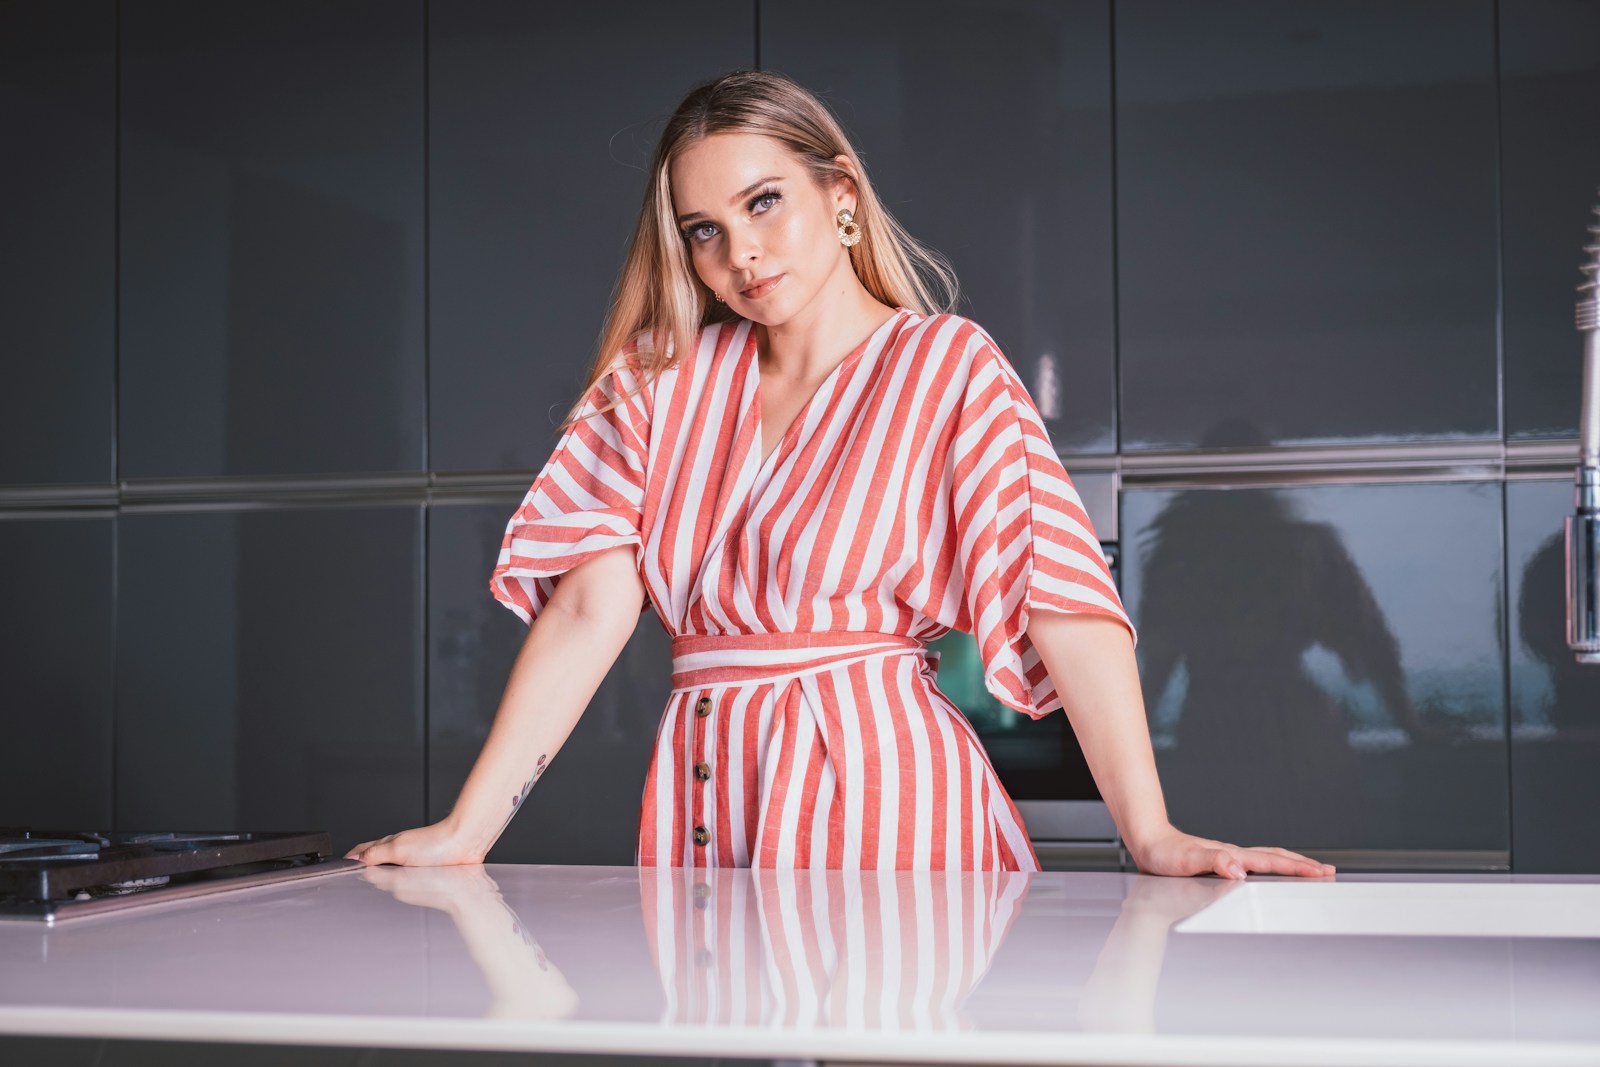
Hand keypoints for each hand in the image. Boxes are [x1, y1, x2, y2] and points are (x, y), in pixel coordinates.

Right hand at [345, 818, 485, 866]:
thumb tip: (356, 859)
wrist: (465, 844)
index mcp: (390, 845)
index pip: (364, 851)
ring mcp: (413, 860)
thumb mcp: (399, 849)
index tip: (340, 866)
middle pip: (375, 858)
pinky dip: (397, 879)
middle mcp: (401, 851)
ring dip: (379, 872)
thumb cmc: (438, 844)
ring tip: (369, 880)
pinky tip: (398, 884)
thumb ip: (376, 854)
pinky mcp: (426, 870)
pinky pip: (406, 875)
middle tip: (351, 873)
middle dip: (362, 865)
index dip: (351, 858)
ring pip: (390, 866)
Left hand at [1128, 823, 1334, 879]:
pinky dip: (1270, 866)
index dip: (1298, 869)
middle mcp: (1233, 855)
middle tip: (1328, 872)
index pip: (1271, 863)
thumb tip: (1240, 871)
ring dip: (1290, 864)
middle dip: (1303, 865)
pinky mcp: (1219, 862)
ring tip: (1309, 870)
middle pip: (1275, 857)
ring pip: (1266, 859)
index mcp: (1231, 855)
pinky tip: (1269, 872)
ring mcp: (1227, 857)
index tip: (1322, 873)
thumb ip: (1213, 862)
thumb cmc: (1163, 853)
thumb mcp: (1187, 861)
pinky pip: (1253, 863)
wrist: (1147, 841)